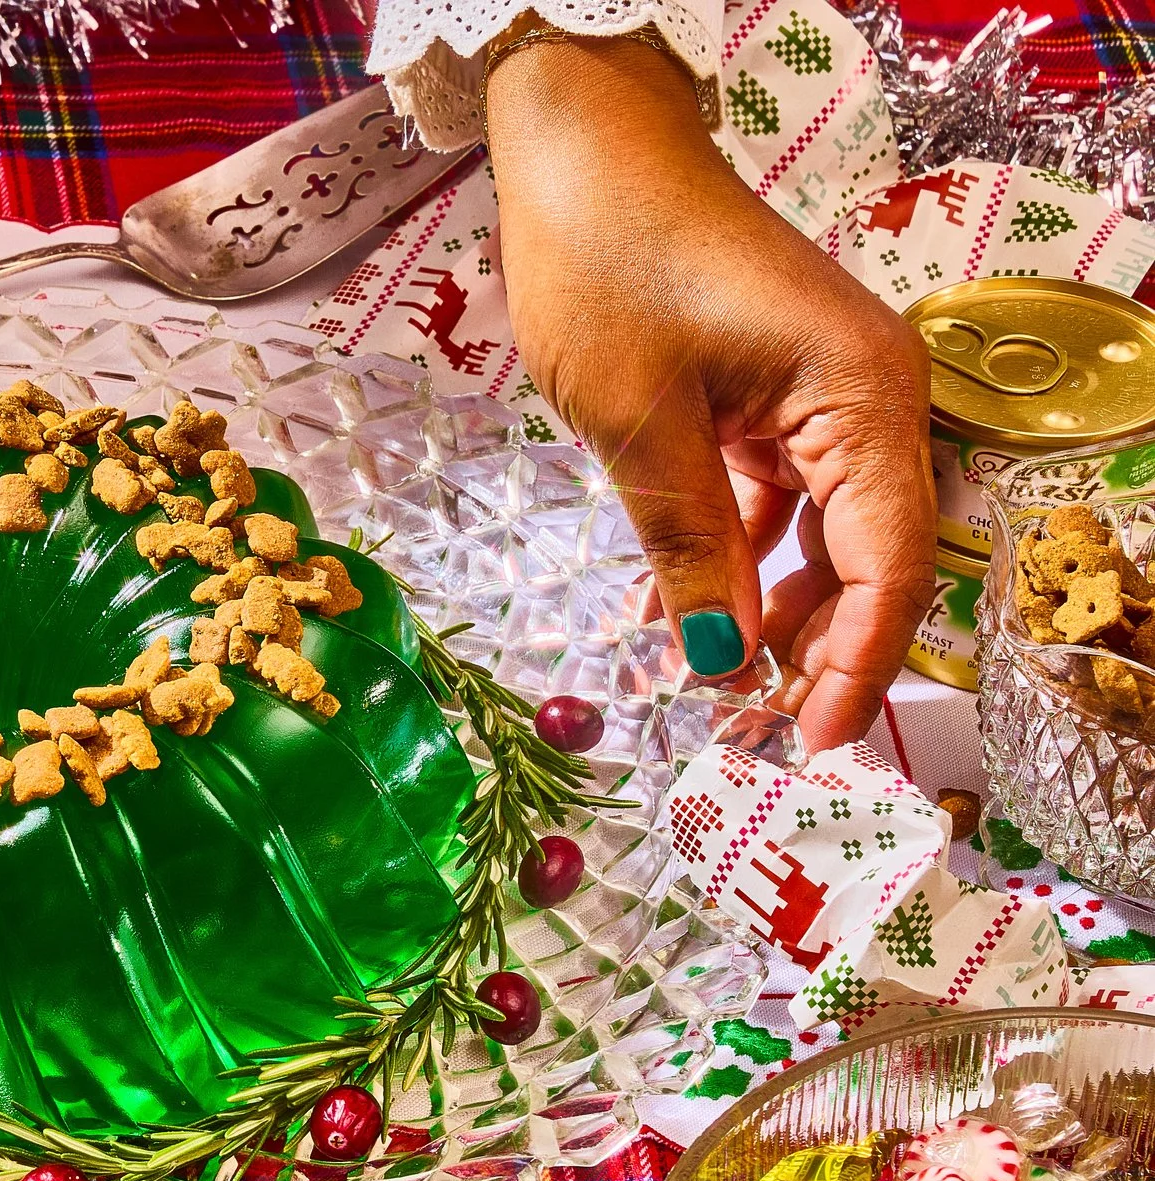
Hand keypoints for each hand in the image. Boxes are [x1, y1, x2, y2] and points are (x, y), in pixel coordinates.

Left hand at [485, 32, 936, 751]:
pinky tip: (694, 618)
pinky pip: (781, 497)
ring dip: (778, 612)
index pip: (885, 565)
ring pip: (824, 534)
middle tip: (756, 737)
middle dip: (818, 651)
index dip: (852, 665)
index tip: (808, 743)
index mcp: (861, 397)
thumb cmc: (610, 263)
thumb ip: (688, 549)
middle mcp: (868, 396)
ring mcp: (823, 393)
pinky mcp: (775, 392)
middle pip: (868, 557)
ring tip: (726, 694)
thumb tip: (720, 663)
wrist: (583, 148)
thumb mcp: (638, 426)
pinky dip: (743, 559)